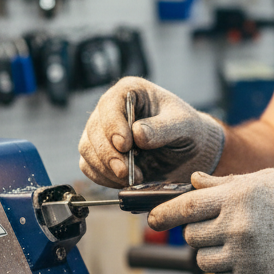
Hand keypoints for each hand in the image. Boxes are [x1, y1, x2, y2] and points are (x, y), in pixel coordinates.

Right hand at [78, 77, 225, 187]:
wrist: (186, 150)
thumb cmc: (186, 129)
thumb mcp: (183, 125)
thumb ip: (163, 128)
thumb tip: (138, 133)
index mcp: (130, 91)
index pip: (110, 104)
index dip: (113, 126)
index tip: (125, 145)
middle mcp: (111, 109)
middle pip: (94, 129)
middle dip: (108, 154)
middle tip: (126, 172)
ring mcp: (102, 131)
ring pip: (87, 149)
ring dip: (106, 168)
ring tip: (132, 178)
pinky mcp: (99, 153)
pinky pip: (88, 166)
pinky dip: (103, 177)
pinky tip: (123, 181)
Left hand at [150, 170, 273, 273]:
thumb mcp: (266, 180)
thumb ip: (225, 185)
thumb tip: (195, 182)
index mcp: (238, 197)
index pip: (186, 206)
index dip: (165, 214)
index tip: (153, 218)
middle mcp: (237, 226)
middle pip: (192, 236)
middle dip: (198, 233)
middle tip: (218, 229)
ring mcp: (245, 256)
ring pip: (204, 262)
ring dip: (212, 255)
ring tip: (237, 246)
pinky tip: (246, 263)